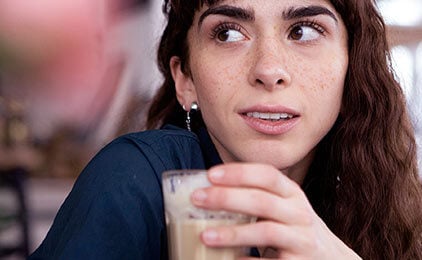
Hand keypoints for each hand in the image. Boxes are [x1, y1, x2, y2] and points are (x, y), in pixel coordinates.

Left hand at [190, 163, 361, 258]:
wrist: (329, 258)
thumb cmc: (292, 227)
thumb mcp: (282, 206)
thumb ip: (256, 197)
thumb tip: (209, 192)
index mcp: (292, 193)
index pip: (267, 175)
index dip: (239, 173)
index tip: (211, 174)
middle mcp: (299, 213)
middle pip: (261, 201)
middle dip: (226, 198)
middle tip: (197, 199)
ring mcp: (301, 239)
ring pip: (266, 231)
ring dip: (233, 233)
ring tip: (205, 235)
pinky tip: (230, 259)